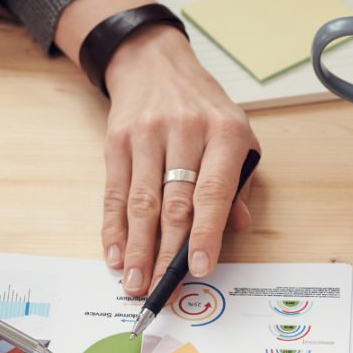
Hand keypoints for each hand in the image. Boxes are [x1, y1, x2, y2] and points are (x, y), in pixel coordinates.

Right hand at [51, 0, 259, 297]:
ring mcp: (147, 135)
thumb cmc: (203, 108)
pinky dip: (113, 228)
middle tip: (160, 288)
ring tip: (134, 281)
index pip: (214, 192)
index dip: (206, 234)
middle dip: (165, 252)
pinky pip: (114, 193)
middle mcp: (185, 132)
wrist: (155, 64)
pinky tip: (115, 253)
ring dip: (137, 248)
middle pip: (174, 204)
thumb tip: (237, 228)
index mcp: (225, 133)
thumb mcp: (237, 135)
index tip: (200, 268)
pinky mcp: (117, 142)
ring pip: (141, 203)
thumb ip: (239, 184)